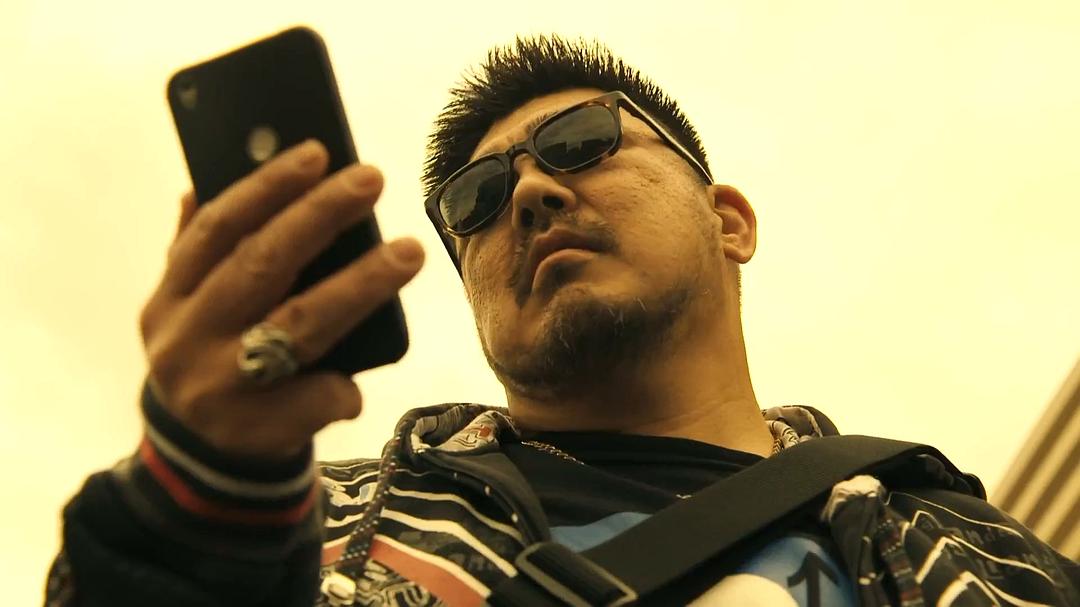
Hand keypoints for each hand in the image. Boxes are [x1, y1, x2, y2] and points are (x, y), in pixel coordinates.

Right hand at [139, 140, 423, 459]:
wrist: (201, 461)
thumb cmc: (215, 359)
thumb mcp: (191, 310)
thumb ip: (198, 254)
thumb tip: (206, 182)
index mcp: (169, 299)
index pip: (218, 229)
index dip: (267, 187)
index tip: (317, 151)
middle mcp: (187, 340)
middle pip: (262, 265)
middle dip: (320, 217)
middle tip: (372, 179)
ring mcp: (219, 388)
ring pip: (301, 325)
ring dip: (360, 285)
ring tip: (408, 251)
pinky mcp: (256, 432)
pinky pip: (314, 397)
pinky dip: (342, 384)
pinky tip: (360, 379)